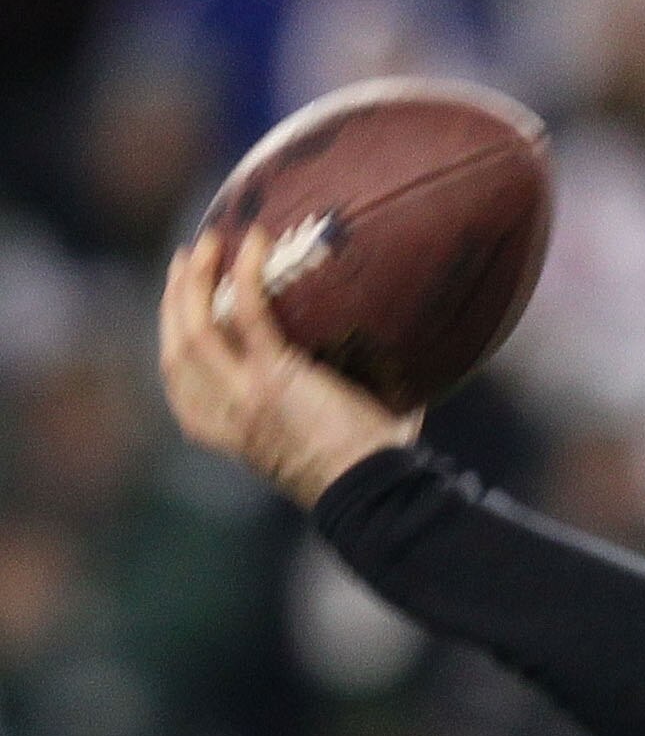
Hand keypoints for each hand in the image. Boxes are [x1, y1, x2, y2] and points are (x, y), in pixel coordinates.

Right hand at [158, 227, 422, 507]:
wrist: (378, 494)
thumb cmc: (371, 472)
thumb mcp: (327, 441)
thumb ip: (324, 404)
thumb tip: (380, 364)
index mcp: (234, 439)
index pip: (183, 392)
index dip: (173, 346)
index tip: (179, 312)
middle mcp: (230, 420)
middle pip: (177, 353)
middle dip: (174, 302)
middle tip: (188, 260)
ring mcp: (247, 398)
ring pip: (194, 329)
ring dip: (194, 281)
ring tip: (208, 242)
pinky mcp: (274, 377)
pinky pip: (247, 312)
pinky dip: (248, 272)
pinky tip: (257, 242)